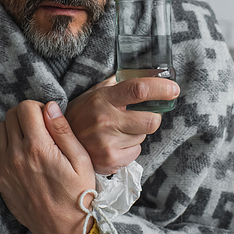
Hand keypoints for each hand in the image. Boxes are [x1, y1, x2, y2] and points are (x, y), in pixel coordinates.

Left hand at [0, 100, 95, 233]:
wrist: (64, 229)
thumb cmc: (78, 194)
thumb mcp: (81, 160)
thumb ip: (63, 130)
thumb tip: (49, 105)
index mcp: (38, 147)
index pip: (25, 107)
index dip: (38, 107)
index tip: (48, 119)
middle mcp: (16, 155)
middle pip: (10, 115)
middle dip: (26, 115)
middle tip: (41, 128)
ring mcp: (4, 168)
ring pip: (0, 129)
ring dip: (14, 128)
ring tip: (31, 140)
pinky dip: (2, 144)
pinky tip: (19, 152)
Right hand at [65, 76, 179, 174]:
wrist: (60, 143)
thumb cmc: (82, 114)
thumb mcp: (94, 93)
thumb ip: (116, 84)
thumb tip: (144, 74)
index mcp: (104, 99)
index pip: (138, 89)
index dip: (161, 89)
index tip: (174, 89)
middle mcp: (106, 120)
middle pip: (151, 121)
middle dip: (153, 118)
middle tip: (145, 116)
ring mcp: (108, 142)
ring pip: (143, 137)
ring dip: (137, 134)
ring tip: (118, 131)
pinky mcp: (110, 160)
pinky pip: (135, 152)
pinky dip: (130, 149)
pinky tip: (115, 144)